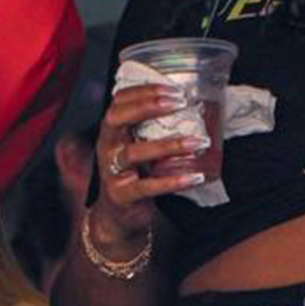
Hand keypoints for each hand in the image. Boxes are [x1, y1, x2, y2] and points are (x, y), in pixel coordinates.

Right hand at [91, 83, 206, 250]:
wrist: (118, 216)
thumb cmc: (135, 175)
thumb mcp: (139, 148)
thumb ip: (154, 129)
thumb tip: (193, 107)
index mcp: (111, 132)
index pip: (119, 101)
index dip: (144, 91)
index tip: (173, 89)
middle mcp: (107, 148)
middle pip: (118, 118)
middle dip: (148, 106)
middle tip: (179, 103)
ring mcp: (112, 172)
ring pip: (135, 153)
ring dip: (169, 145)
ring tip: (197, 142)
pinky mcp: (122, 196)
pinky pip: (148, 187)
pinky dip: (173, 181)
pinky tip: (194, 176)